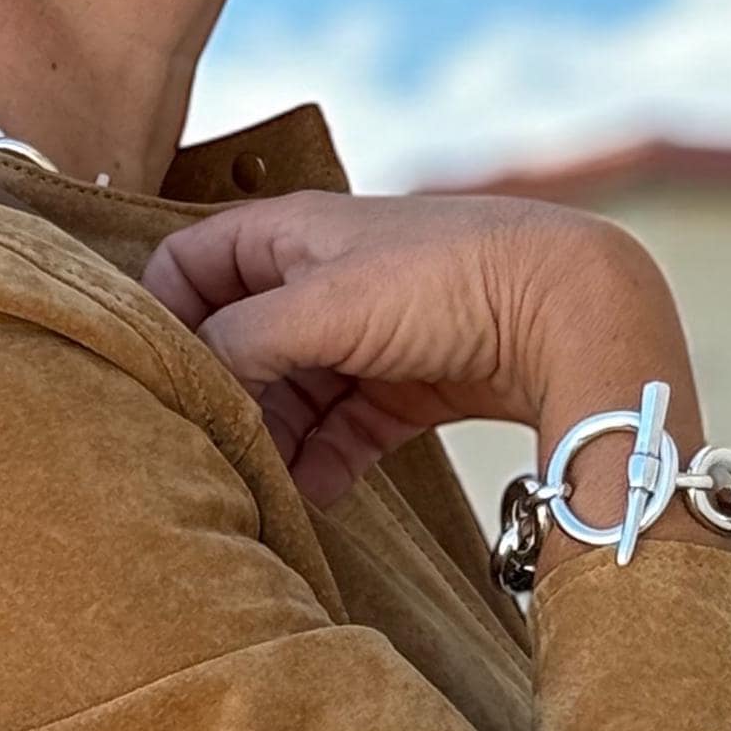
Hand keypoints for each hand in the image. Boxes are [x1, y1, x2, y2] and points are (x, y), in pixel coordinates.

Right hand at [143, 192, 705, 524]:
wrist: (570, 311)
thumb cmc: (446, 281)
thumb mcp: (322, 305)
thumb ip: (240, 341)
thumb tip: (193, 380)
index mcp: (294, 234)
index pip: (192, 264)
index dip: (165, 317)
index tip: (160, 382)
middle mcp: (324, 279)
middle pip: (238, 341)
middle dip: (224, 396)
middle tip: (209, 451)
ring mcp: (367, 335)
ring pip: (290, 393)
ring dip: (272, 441)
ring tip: (260, 487)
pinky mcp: (406, 385)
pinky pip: (342, 429)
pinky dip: (323, 463)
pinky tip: (314, 497)